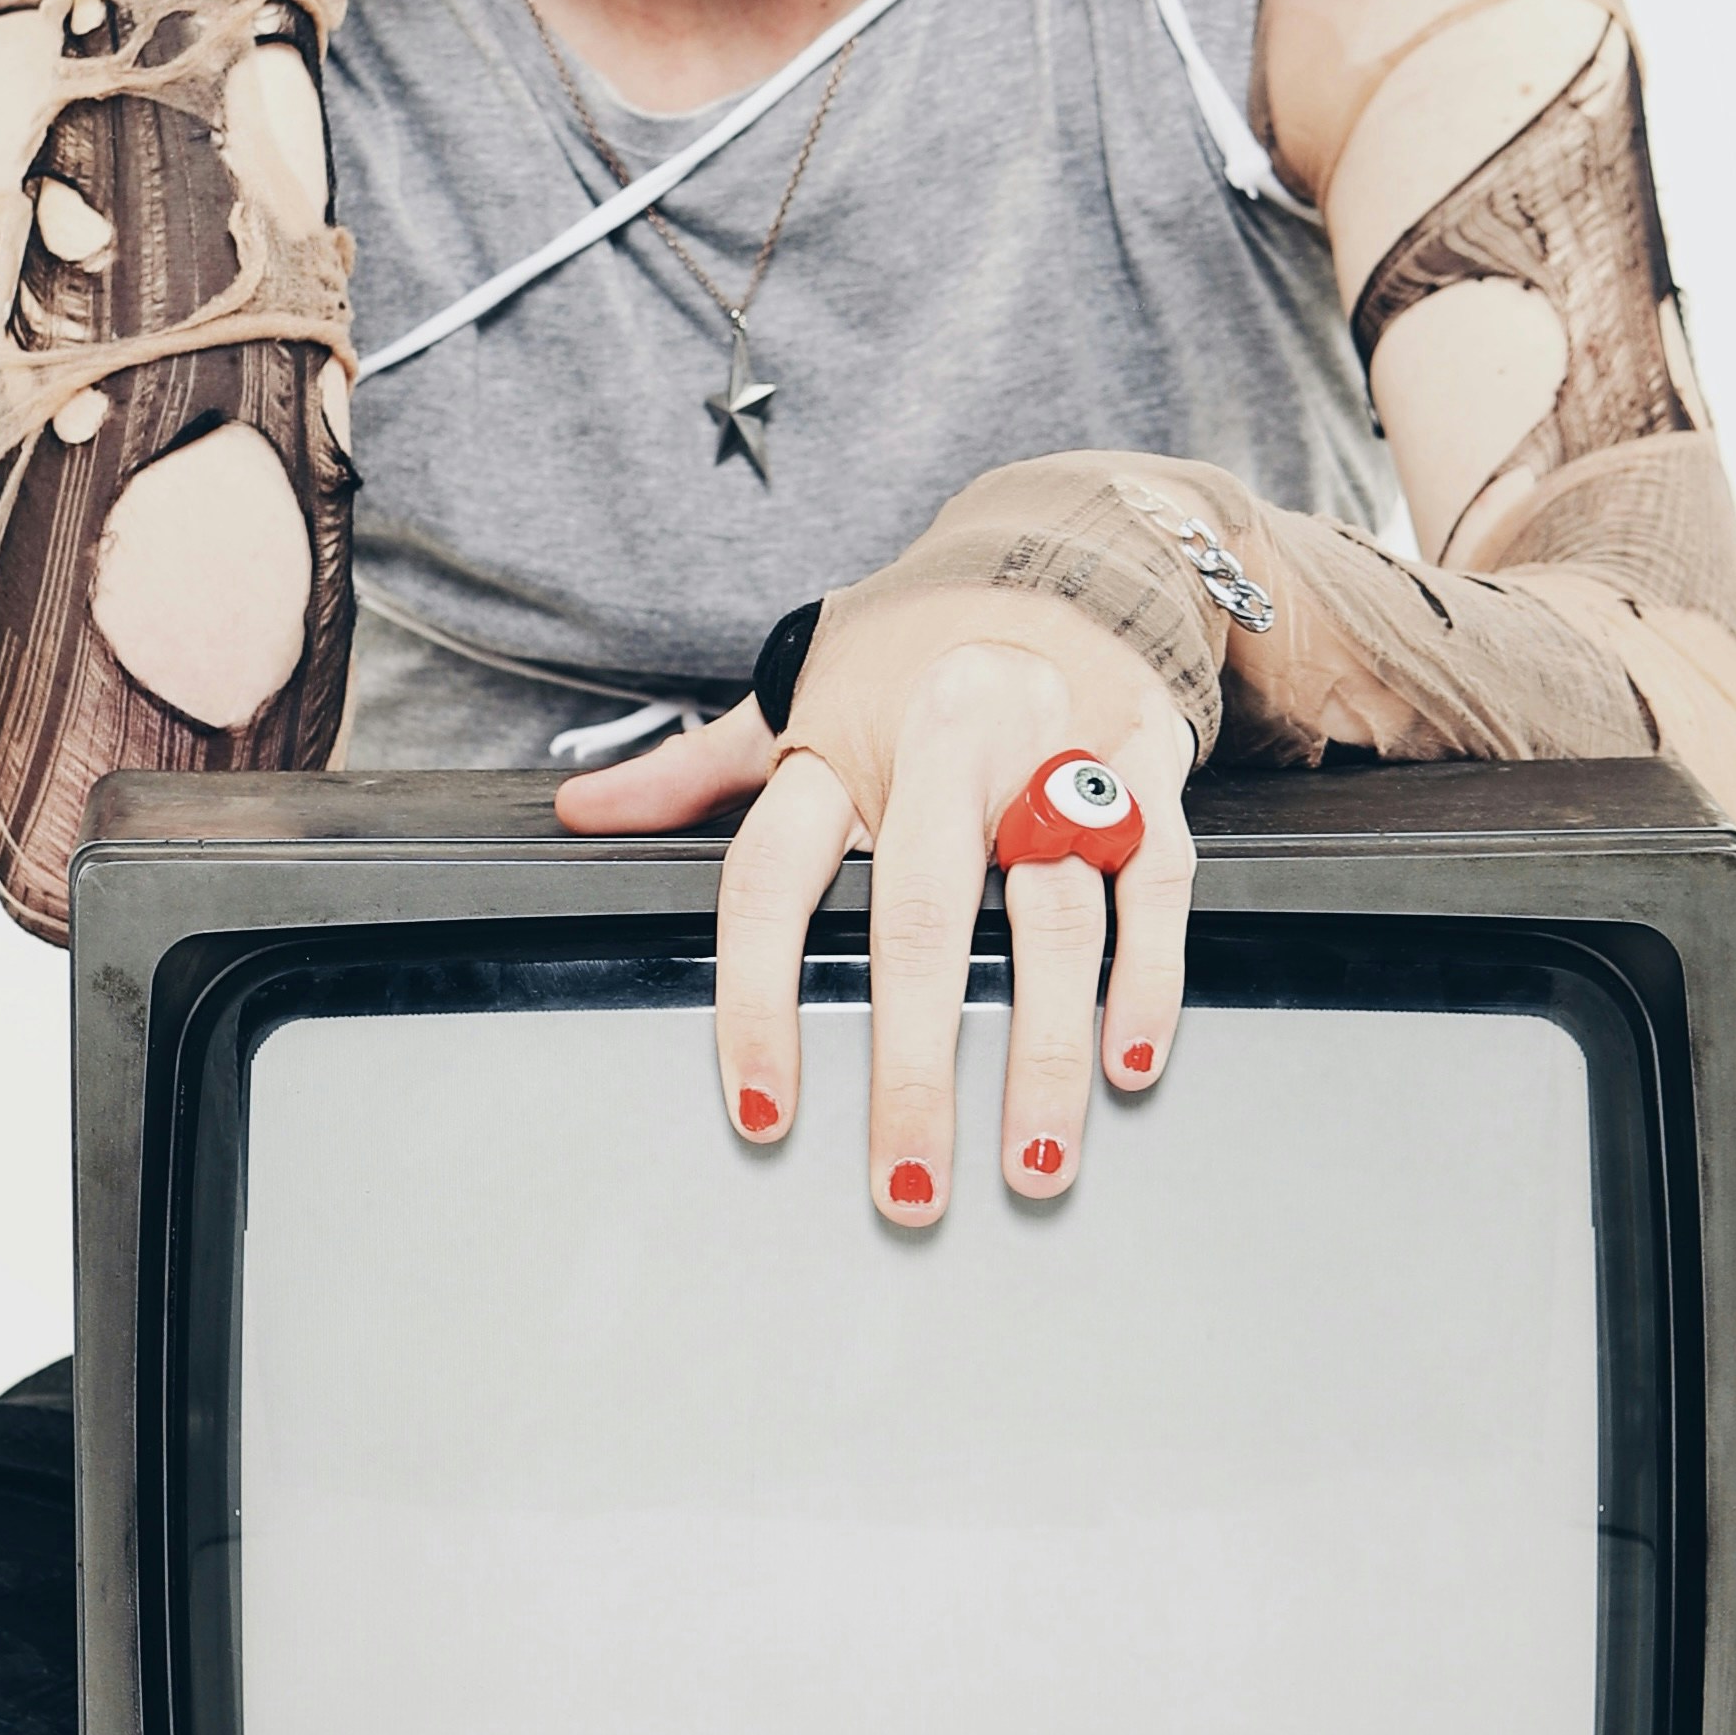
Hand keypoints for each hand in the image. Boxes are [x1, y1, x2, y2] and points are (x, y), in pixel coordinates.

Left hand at [558, 580, 1194, 1224]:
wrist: (1062, 549)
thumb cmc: (912, 647)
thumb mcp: (796, 691)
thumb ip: (696, 768)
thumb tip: (581, 813)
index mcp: (844, 739)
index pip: (775, 877)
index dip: (758, 1003)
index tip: (766, 1113)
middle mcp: (949, 741)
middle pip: (925, 919)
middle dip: (915, 1068)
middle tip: (911, 1185)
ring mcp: (1056, 750)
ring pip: (1054, 915)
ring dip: (1045, 1052)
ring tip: (1033, 1163)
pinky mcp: (1146, 762)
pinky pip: (1155, 880)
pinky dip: (1147, 979)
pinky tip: (1128, 1066)